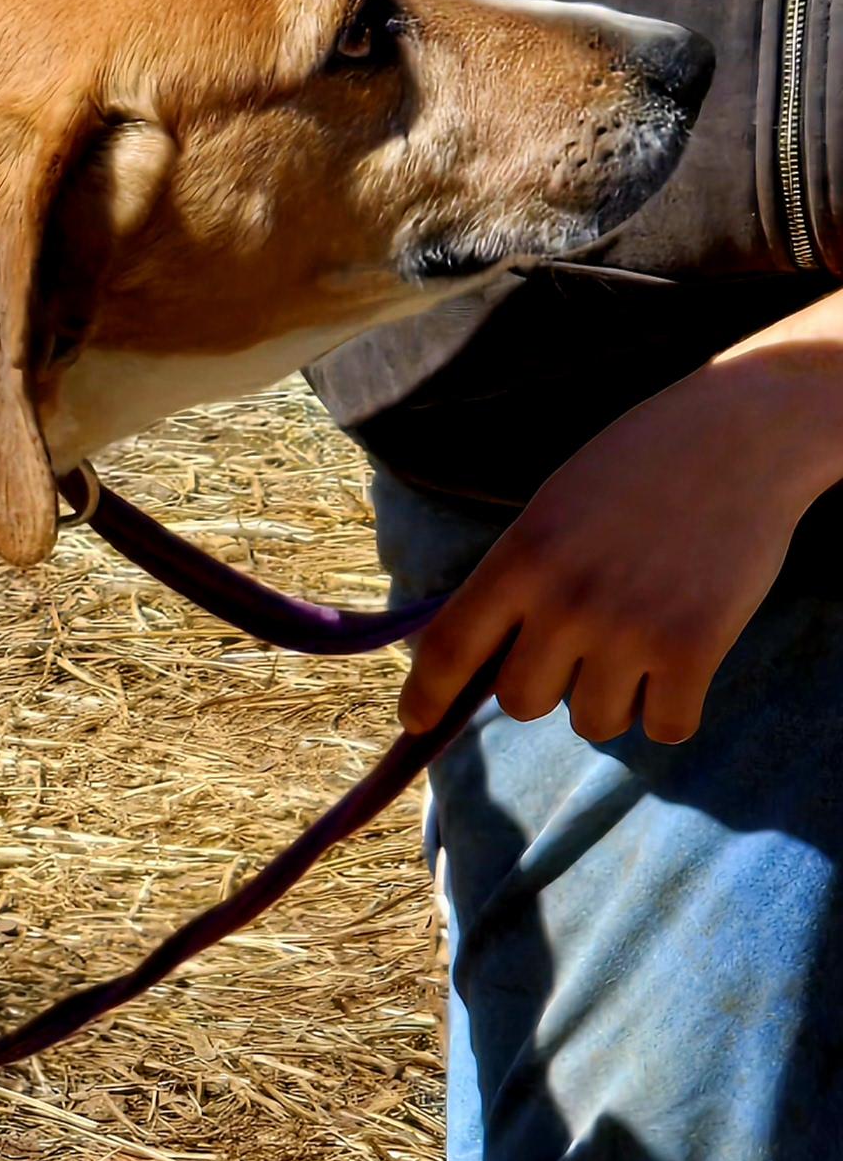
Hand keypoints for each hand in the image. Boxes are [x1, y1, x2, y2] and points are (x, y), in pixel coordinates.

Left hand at [399, 303, 842, 743]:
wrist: (743, 434)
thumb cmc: (641, 467)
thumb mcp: (552, 510)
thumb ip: (517, 582)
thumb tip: (482, 663)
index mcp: (519, 560)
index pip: (448, 650)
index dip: (427, 696)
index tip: (416, 721)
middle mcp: (565, 601)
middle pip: (522, 702)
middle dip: (546, 687)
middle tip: (582, 650)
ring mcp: (630, 629)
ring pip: (594, 721)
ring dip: (611, 699)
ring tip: (639, 646)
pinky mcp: (694, 649)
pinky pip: (664, 726)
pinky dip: (670, 711)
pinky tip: (680, 671)